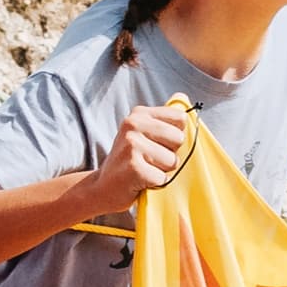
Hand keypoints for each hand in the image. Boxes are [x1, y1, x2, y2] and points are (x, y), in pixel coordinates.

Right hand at [85, 100, 194, 216]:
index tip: (157, 143)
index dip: (175, 136)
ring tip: (143, 170)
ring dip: (162, 171)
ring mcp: (132, 145)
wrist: (102, 188)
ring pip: (173, 160)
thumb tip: (184, 99)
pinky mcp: (134, 167)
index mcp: (139, 114)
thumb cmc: (131, 161)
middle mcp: (133, 125)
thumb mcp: (144, 134)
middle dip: (170, 154)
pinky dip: (155, 184)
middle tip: (149, 160)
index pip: (181, 119)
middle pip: (179, 139)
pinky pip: (163, 177)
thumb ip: (165, 120)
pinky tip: (139, 181)